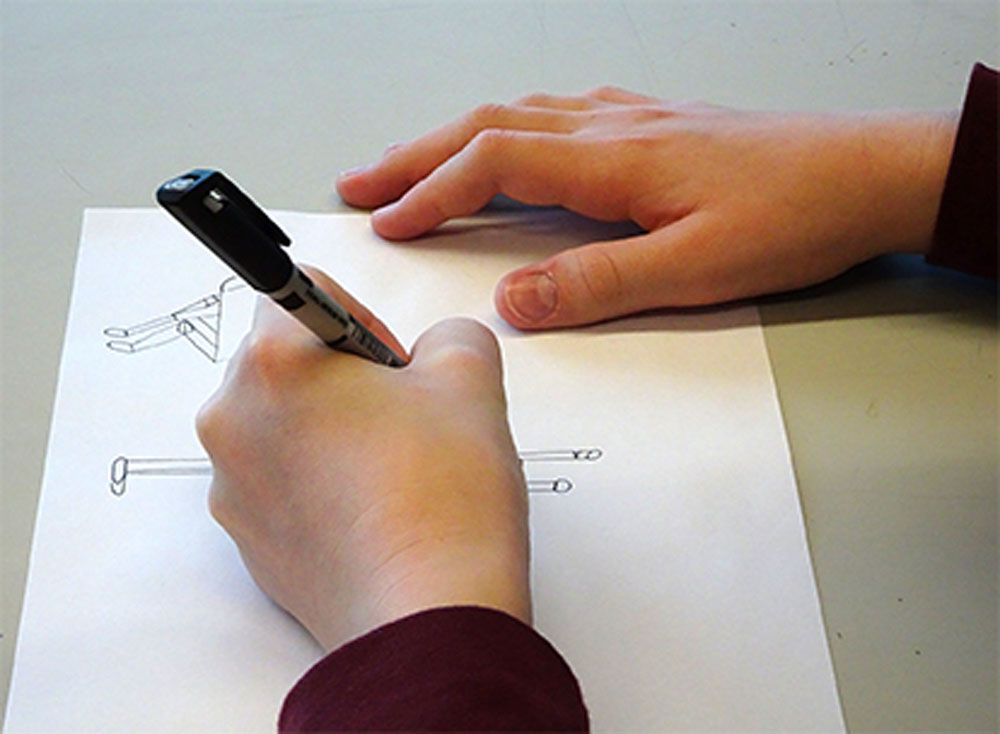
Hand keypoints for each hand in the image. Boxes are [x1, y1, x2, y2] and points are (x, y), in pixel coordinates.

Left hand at [197, 267, 529, 651]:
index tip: (393, 365)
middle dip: (342, 376)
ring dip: (329, 430)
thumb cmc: (443, 501)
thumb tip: (433, 351)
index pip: (300, 291)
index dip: (363, 320)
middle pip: (285, 361)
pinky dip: (318, 481)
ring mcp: (233, 486)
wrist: (427, 619)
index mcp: (274, 364)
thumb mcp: (471, 379)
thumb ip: (449, 335)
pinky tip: (372, 510)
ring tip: (391, 472)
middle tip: (401, 420)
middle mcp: (233, 420)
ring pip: (282, 424)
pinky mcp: (246, 539)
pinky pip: (279, 481)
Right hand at [337, 87, 956, 328]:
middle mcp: (612, 128)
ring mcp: (631, 120)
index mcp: (613, 161)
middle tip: (362, 184)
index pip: (494, 166)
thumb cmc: (795, 217)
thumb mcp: (697, 271)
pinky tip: (508, 141)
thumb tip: (513, 301)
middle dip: (415, 157)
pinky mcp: (653, 126)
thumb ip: (599, 284)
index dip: (431, 194)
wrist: (868, 174)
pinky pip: (557, 114)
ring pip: (517, 115)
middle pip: (487, 127)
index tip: (386, 223)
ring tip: (409, 164)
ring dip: (453, 139)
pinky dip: (507, 127)